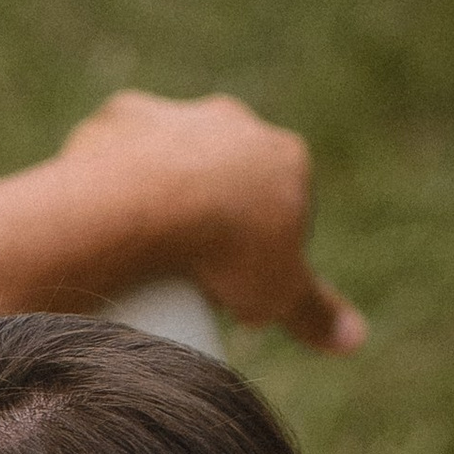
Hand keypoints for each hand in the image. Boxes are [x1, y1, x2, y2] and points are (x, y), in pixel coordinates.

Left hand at [52, 90, 365, 354]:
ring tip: (134, 258)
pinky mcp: (119, 115)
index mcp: (283, 155)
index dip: (255, 253)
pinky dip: (108, 186)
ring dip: (155, 200)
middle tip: (181, 278)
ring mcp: (175, 113)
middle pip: (222, 180)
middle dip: (208, 221)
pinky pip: (113, 156)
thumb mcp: (279, 294)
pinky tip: (99, 225)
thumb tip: (354, 341)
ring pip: (166, 162)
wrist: (146, 206)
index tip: (229, 291)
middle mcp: (232, 120)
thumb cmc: (225, 251)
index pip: (276, 209)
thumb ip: (317, 315)